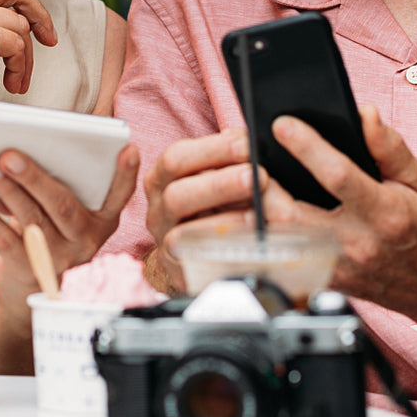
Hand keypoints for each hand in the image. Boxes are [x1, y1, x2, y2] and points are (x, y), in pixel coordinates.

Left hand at [0, 145, 139, 332]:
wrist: (28, 294)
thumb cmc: (47, 239)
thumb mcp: (62, 218)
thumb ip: (52, 189)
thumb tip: (18, 157)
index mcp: (101, 221)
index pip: (119, 196)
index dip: (126, 174)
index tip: (129, 148)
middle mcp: (85, 240)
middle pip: (62, 204)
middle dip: (34, 176)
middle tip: (10, 154)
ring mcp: (58, 258)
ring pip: (31, 218)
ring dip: (6, 189)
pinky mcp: (28, 270)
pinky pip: (3, 237)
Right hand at [142, 130, 261, 292]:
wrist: (205, 252)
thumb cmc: (216, 204)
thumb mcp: (218, 174)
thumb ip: (229, 158)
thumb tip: (251, 142)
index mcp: (163, 179)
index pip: (176, 158)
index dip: (212, 148)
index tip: (247, 143)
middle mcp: (158, 210)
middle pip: (176, 195)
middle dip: (220, 184)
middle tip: (256, 176)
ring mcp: (166, 243)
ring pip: (181, 234)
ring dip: (223, 223)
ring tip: (257, 213)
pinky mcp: (180, 273)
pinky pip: (197, 267)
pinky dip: (223, 255)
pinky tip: (248, 243)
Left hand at [262, 103, 416, 323]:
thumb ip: (391, 147)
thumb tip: (364, 114)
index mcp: (387, 214)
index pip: (338, 175)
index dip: (307, 146)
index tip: (282, 124)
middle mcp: (360, 244)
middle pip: (294, 214)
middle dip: (263, 183)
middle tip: (243, 155)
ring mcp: (341, 268)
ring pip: (281, 240)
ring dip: (253, 212)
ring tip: (235, 182)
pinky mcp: (329, 283)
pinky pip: (286, 259)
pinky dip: (263, 236)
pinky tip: (246, 215)